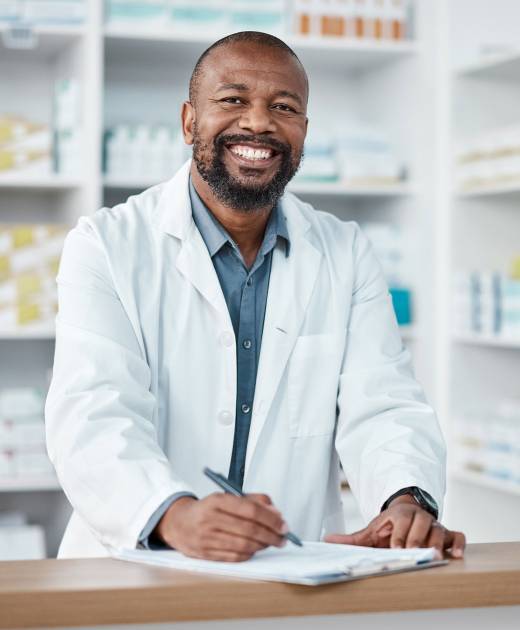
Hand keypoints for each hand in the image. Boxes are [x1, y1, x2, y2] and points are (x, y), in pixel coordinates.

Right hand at [154, 493, 287, 561]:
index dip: (271, 519)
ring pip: (243, 545)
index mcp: (217, 500)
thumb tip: (275, 512)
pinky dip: (249, 554)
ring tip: (271, 542)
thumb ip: (253, 500)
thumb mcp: (227, 497)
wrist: (178, 523)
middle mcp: (210, 519)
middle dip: (271, 535)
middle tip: (282, 537)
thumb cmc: (208, 509)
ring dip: (262, 546)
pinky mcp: (206, 554)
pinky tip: (255, 549)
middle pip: (249, 530)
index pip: (250, 510)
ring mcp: (207, 538)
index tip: (283, 524)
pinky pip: (234, 557)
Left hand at [325, 496, 465, 558]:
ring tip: (435, 556)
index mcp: (400, 515)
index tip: (396, 549)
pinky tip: (456, 555)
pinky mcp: (448, 533)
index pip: (400, 524)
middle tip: (415, 553)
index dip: (398, 537)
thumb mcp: (371, 530)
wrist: (407, 512)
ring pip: (440, 531)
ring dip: (438, 543)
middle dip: (417, 540)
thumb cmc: (389, 526)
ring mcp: (435, 525)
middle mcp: (419, 518)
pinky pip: (458, 536)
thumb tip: (327, 539)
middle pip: (421, 526)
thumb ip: (352, 538)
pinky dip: (459, 544)